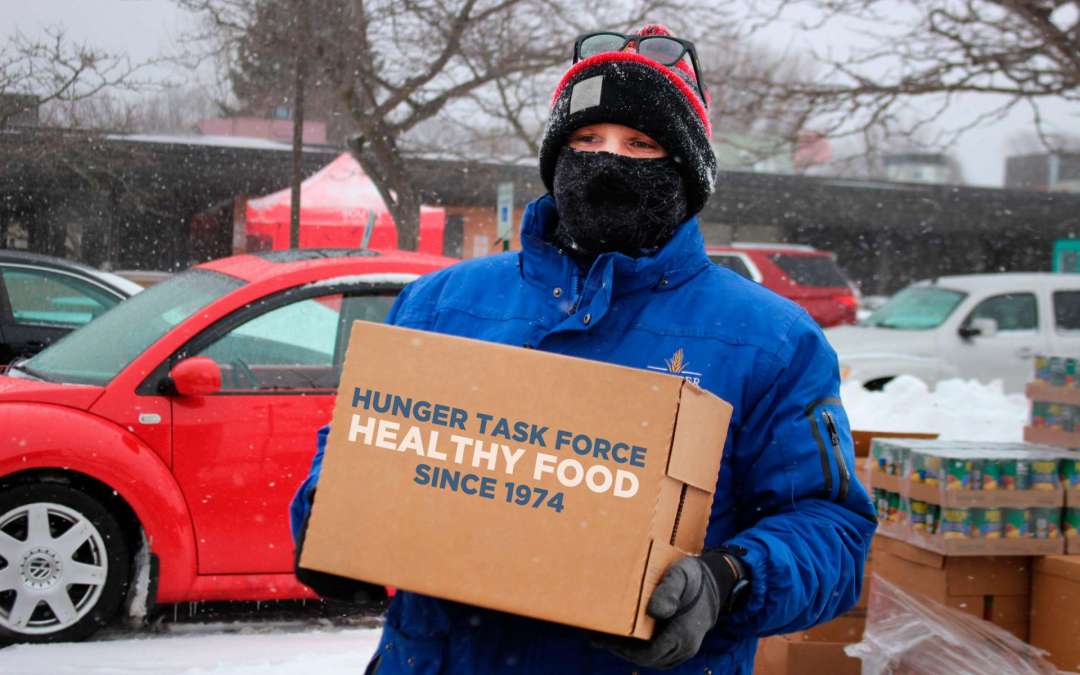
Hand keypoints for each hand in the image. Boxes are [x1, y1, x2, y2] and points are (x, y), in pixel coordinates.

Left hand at [602, 551, 746, 669]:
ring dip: (631, 652)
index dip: (625, 651)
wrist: (717, 581)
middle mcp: (686, 646)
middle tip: (599, 638)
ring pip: (654, 658)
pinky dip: (641, 649)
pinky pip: (659, 652)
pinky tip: (626, 637)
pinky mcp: (682, 643)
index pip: (650, 654)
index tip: (605, 640)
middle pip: (648, 659)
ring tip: (607, 639)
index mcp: (683, 633)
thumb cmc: (695, 576)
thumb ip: (668, 591)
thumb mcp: (680, 575)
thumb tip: (654, 612)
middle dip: (623, 651)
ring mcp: (685, 647)